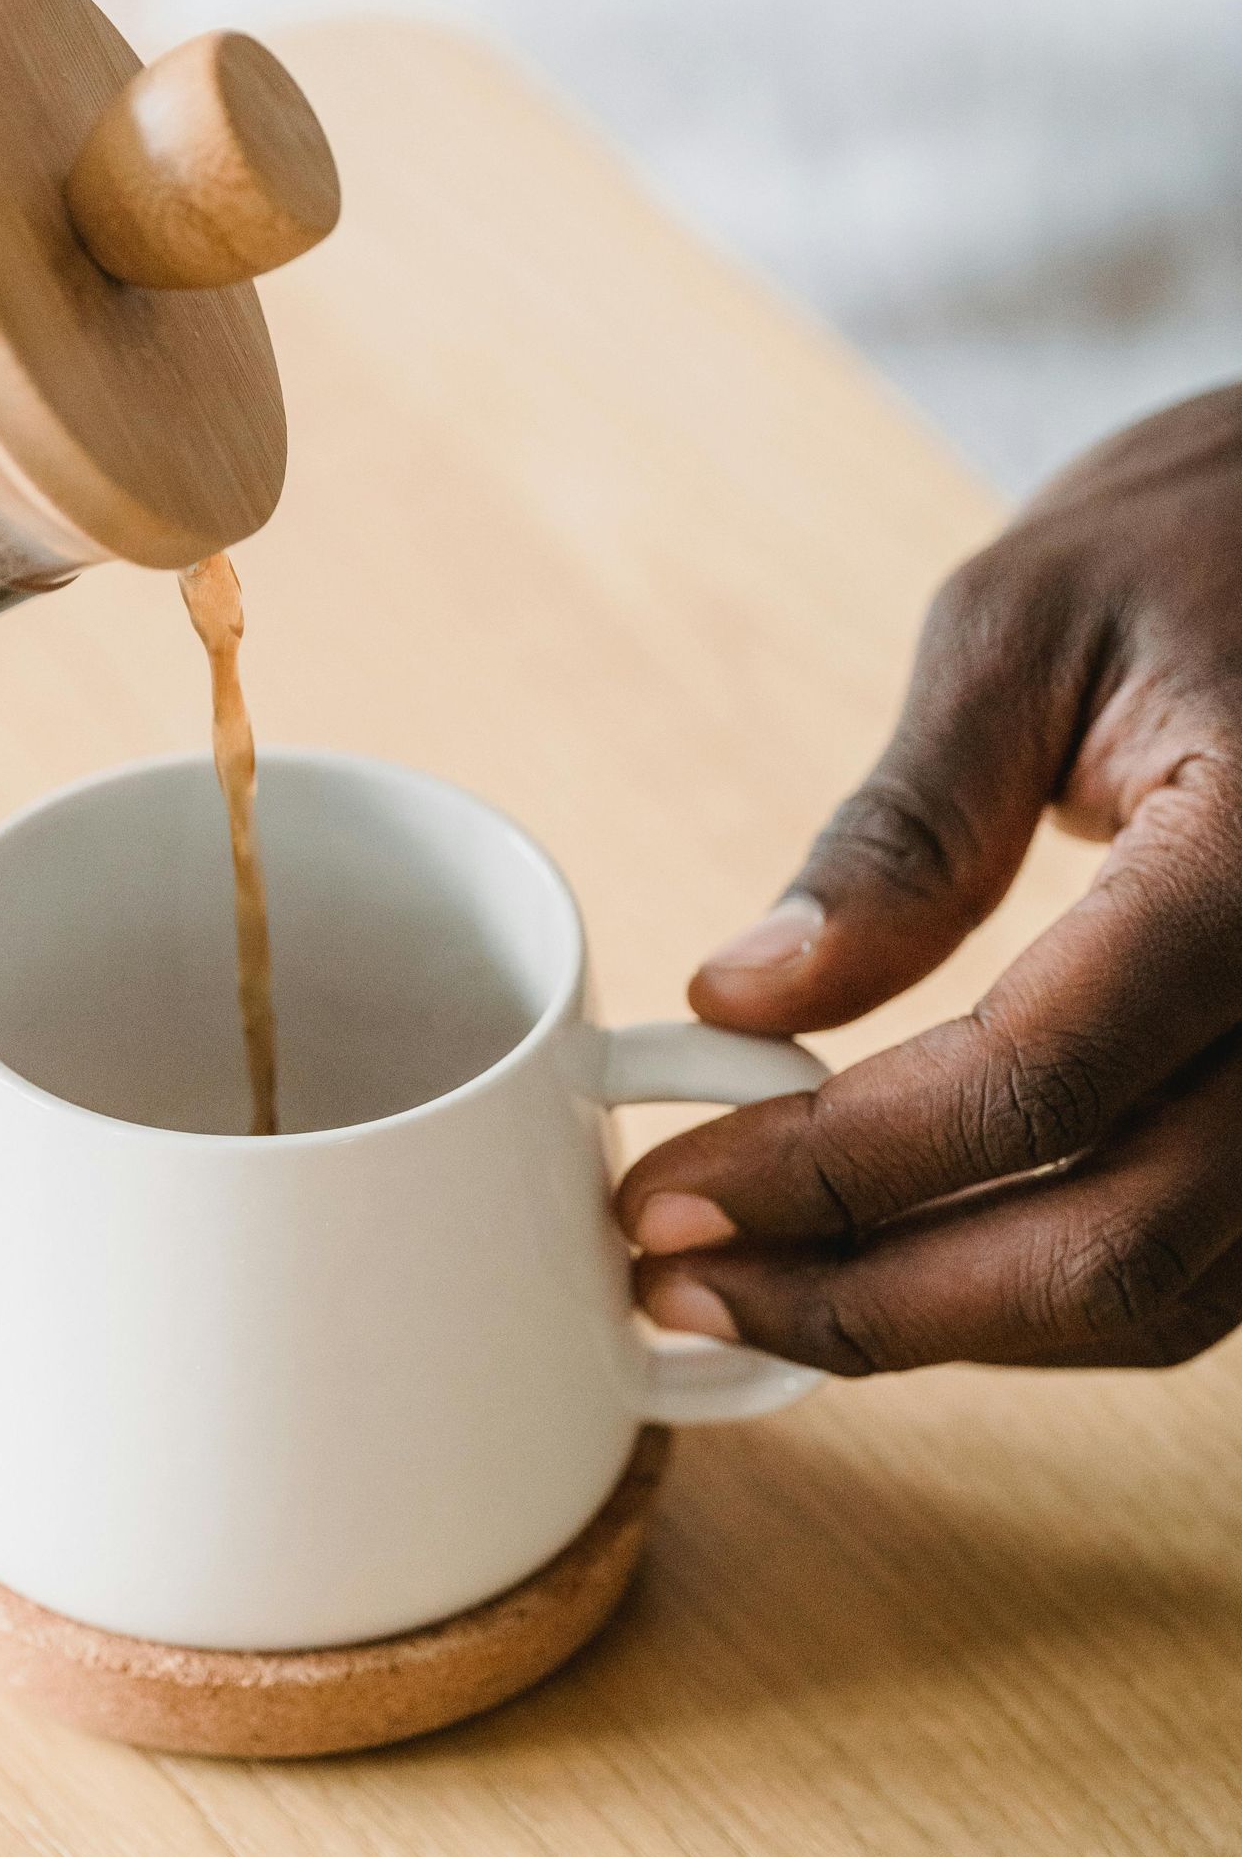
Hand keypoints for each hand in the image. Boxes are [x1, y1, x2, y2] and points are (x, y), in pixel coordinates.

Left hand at [618, 385, 1241, 1373]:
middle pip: (1114, 1242)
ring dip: (952, 1325)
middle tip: (682, 1285)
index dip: (834, 1169)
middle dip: (873, 1298)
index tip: (669, 1195)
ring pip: (1171, 1291)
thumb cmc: (1212, 531)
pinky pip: (1212, 1260)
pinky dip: (1049, 1292)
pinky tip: (902, 1262)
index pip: (1038, 1083)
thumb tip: (741, 992)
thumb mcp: (1023, 625)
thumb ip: (903, 830)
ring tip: (755, 1294)